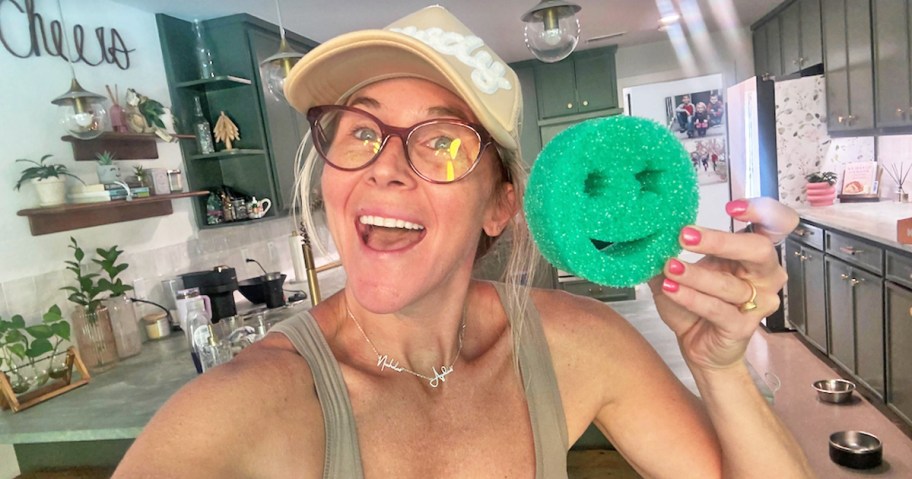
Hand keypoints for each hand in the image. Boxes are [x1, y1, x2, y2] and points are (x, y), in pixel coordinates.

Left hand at [648, 197, 798, 369]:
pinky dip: (691, 297)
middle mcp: (764, 276)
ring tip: (669, 267)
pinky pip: (718, 309)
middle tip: (684, 236)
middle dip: (720, 241)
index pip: (775, 225)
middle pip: (759, 249)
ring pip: (730, 284)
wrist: (698, 346)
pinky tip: (671, 288)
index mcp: (752, 255)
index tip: (732, 207)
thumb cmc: (695, 304)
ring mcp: (758, 303)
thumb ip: (670, 251)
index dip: (762, 211)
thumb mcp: (679, 271)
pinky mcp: (743, 326)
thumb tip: (648, 230)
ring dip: (695, 274)